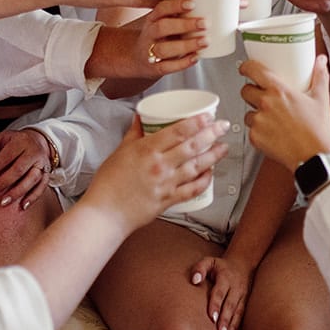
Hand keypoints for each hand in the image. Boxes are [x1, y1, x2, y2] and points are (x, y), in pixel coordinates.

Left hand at [0, 128, 54, 209]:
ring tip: (3, 203)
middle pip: (18, 170)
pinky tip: (22, 206)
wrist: (36, 142)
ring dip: (17, 193)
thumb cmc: (13, 143)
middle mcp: (34, 152)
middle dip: (1, 184)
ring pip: (32, 180)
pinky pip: (42, 187)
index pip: (6, 156)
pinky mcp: (47, 174)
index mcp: (22, 141)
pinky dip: (33, 198)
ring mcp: (43, 164)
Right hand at [82, 115, 226, 231]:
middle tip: (223, 126)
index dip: (197, 122)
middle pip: (192, 146)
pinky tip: (210, 173)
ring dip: (213, 156)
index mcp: (147, 150)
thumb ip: (134, 133)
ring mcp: (166, 184)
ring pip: (197, 167)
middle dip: (212, 134)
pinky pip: (192, 189)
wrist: (105, 213)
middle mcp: (160, 166)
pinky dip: (204, 181)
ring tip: (224, 147)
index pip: (178, 131)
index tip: (209, 116)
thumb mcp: (120, 151)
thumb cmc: (109, 183)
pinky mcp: (169, 200)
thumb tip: (141, 116)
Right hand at [94, 0, 205, 95]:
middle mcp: (150, 34)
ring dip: (186, 45)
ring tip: (205, 41)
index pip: (161, 9)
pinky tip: (196, 57)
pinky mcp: (154, 68)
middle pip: (162, 27)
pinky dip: (183, 63)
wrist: (137, 57)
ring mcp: (150, 51)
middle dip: (184, 25)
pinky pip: (167, 67)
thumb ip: (178, 15)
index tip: (192, 4)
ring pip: (164, 49)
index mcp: (152, 19)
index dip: (175, 5)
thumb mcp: (163, 21)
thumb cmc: (159, 37)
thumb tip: (207, 3)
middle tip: (204, 23)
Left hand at [189, 253, 251, 329]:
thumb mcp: (209, 261)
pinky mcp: (246, 301)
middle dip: (225, 319)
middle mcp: (236, 287)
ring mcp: (243, 295)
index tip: (212, 317)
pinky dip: (238, 325)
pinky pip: (243, 314)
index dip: (216, 304)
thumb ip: (200, 268)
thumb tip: (194, 281)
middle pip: (230, 304)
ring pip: (238, 311)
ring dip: (232, 325)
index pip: (220, 292)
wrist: (242, 264)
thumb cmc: (219, 266)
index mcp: (225, 277)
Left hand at [240, 55, 329, 171]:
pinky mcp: (255, 138)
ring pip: (247, 112)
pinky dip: (258, 132)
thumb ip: (320, 76)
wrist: (314, 156)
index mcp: (279, 90)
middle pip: (246, 90)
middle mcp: (265, 104)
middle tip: (263, 98)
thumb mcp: (320, 98)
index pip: (252, 70)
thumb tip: (321, 62)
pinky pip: (251, 130)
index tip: (246, 68)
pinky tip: (272, 133)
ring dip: (256, 114)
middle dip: (252, 92)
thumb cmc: (317, 130)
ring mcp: (258, 121)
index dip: (246, 67)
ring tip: (271, 120)